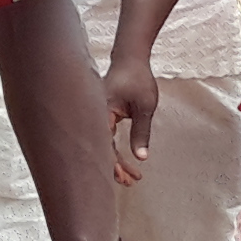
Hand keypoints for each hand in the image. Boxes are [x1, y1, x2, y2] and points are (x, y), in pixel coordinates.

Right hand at [104, 52, 158, 187]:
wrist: (130, 59)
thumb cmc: (138, 79)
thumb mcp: (145, 107)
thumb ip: (141, 132)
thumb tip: (141, 158)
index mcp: (102, 112)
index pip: (105, 145)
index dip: (114, 164)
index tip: (126, 177)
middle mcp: (95, 115)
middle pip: (100, 148)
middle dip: (114, 167)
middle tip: (130, 182)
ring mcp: (95, 115)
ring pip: (101, 144)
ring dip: (114, 160)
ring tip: (130, 176)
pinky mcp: (99, 115)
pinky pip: (102, 136)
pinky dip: (111, 149)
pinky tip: (120, 160)